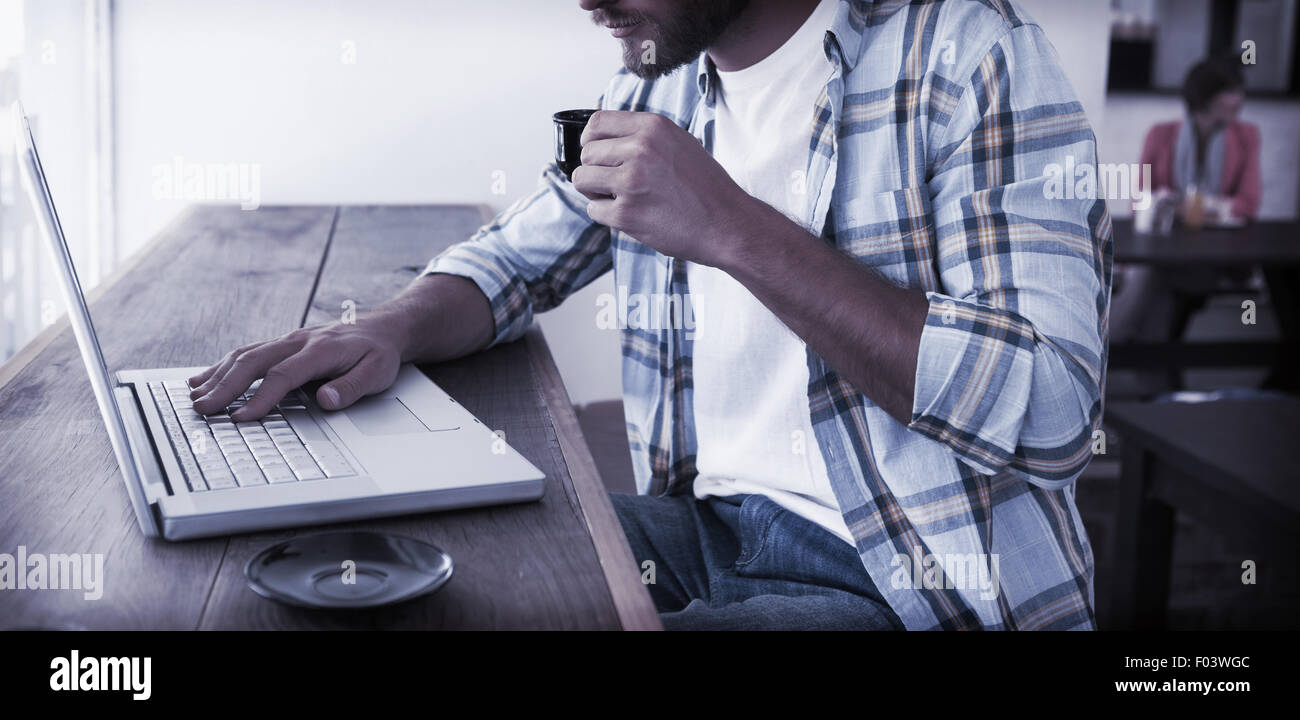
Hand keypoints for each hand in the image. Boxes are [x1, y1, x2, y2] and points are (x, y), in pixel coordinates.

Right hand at [188, 318, 403, 421]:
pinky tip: (203, 379)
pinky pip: (246, 353)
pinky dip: (222, 366)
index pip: (283, 375)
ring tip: (194, 398)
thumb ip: (351, 387)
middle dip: (225, 387)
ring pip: (244, 355)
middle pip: (253, 362)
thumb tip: (326, 401)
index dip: (261, 398)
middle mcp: (297, 341)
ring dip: (217, 376)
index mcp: (320, 350)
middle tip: (203, 410)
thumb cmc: (378, 352)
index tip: (241, 418)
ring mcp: (287, 340)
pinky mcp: (281, 344)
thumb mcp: (378, 372)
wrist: (381, 327)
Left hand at [572, 110, 756, 267]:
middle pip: (587, 153)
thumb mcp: (680, 143)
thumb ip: (645, 136)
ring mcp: (631, 181)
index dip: (591, 140)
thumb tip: (606, 137)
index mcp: (653, 127)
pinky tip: (628, 215)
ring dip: (594, 191)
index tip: (598, 154)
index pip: (597, 123)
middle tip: (613, 183)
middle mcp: (640, 149)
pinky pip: (592, 209)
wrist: (727, 224)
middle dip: (595, 169)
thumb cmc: (706, 187)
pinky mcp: (626, 213)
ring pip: (582, 179)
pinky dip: (605, 215)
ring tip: (617, 197)